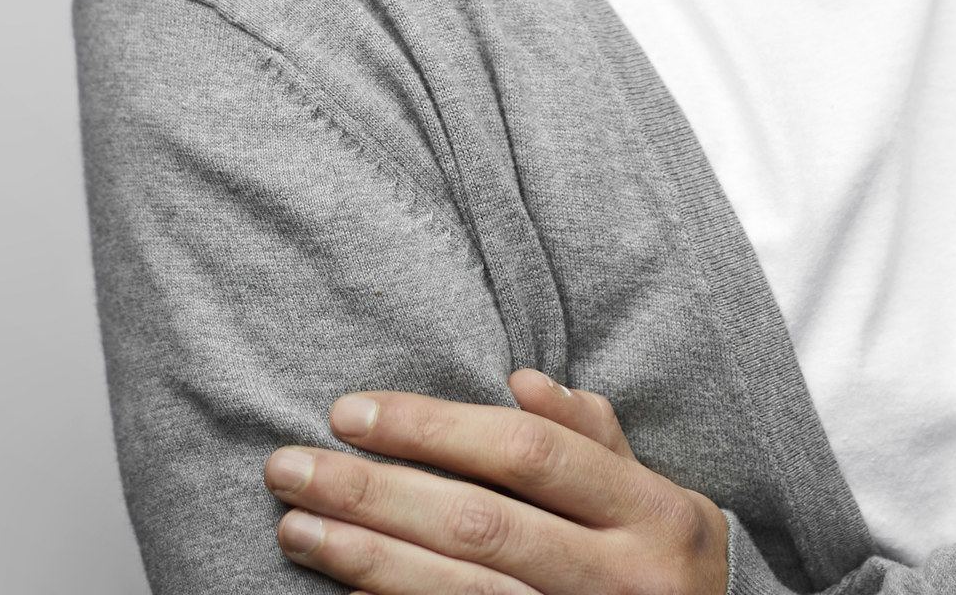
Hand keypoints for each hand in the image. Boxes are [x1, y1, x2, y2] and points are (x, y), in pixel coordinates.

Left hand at [264, 369, 729, 593]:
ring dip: (365, 557)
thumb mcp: (659, 497)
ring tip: (295, 525)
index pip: (529, 454)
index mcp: (653, 514)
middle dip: (374, 491)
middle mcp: (623, 579)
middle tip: (289, 464)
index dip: (434, 428)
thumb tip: (520, 381)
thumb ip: (593, 441)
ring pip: (459, 591)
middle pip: (480, 523)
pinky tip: (344, 586)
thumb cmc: (666, 567)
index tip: (351, 411)